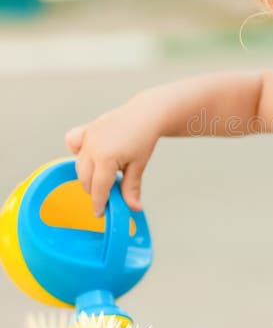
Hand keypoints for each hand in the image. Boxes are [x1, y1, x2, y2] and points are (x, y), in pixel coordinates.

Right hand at [65, 94, 162, 216]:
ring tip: (105, 175)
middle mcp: (92, 147)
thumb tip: (133, 208)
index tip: (100, 213)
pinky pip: (72, 143)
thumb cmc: (143, 137)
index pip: (98, 188)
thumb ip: (131, 188)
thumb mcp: (138, 165)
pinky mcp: (86, 130)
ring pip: (79, 165)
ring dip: (88, 175)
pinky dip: (77, 153)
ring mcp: (87, 137)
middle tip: (109, 194)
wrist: (145, 114)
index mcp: (106, 158)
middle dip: (95, 190)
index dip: (99, 203)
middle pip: (86, 179)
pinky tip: (91, 157)